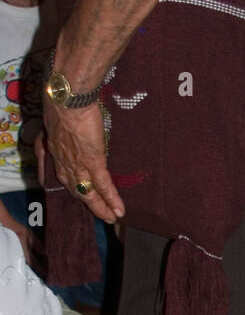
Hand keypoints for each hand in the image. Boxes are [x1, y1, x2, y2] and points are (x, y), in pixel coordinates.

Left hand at [40, 101, 123, 223]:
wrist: (66, 96)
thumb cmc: (62, 98)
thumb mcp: (56, 113)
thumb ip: (62, 122)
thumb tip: (68, 120)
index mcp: (54, 148)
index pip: (62, 173)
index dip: (71, 185)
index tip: (78, 193)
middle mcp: (63, 160)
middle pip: (75, 188)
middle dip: (88, 203)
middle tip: (100, 213)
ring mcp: (77, 163)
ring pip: (88, 192)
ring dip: (100, 207)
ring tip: (111, 217)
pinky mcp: (92, 162)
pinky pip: (102, 185)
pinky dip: (111, 199)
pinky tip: (119, 210)